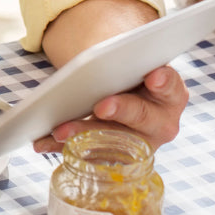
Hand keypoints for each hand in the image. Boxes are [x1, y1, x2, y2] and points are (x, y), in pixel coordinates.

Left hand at [31, 65, 187, 153]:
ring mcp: (138, 143)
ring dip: (85, 135)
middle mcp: (161, 123)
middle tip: (102, 105)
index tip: (153, 76)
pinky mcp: (113, 156)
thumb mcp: (129, 60)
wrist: (124, 87)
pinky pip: (89, 154)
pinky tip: (43, 142)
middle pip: (142, 118)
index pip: (171, 86)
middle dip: (120, 110)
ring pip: (113, 142)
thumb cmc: (130, 70)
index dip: (163, 81)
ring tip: (60, 130)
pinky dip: (63, 147)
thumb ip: (122, 59)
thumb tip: (97, 58)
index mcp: (171, 95)